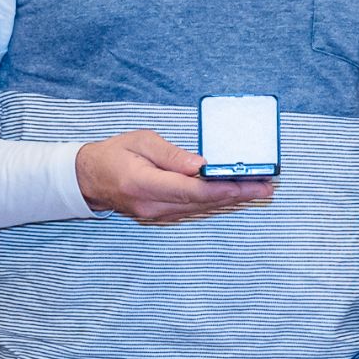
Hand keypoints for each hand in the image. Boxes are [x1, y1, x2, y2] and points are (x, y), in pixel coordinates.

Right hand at [75, 130, 275, 224]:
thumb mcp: (140, 141)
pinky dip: (218, 204)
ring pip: (202, 210)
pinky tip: (237, 198)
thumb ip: (170, 155)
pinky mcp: (162, 217)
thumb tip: (201, 165)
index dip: (223, 188)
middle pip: (203, 203)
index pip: (191, 189)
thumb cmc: (114, 154)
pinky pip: (195, 211)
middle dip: (238, 195)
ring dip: (232, 201)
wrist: (89, 179)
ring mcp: (157, 215)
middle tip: (268, 186)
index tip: (249, 183)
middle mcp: (152, 206)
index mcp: (144, 183)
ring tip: (261, 191)